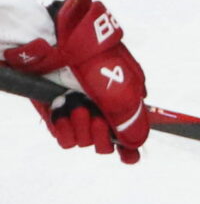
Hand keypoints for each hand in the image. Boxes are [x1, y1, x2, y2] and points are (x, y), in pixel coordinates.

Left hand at [4, 0, 148, 162]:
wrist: (57, 46)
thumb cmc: (96, 62)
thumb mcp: (121, 91)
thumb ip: (131, 120)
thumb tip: (137, 143)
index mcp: (126, 100)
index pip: (132, 131)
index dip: (131, 147)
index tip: (129, 157)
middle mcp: (104, 109)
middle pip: (108, 142)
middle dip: (103, 134)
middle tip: (98, 119)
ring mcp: (81, 112)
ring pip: (86, 141)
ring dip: (82, 126)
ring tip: (76, 105)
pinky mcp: (59, 116)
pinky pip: (66, 139)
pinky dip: (65, 128)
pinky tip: (63, 111)